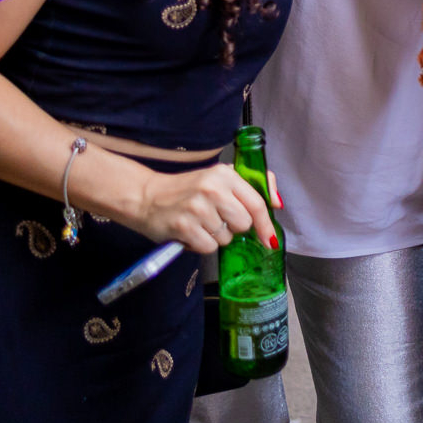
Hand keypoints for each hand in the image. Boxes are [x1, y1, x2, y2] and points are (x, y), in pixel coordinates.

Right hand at [130, 161, 276, 254]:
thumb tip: (277, 203)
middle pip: (244, 224)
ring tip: (200, 224)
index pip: (257, 203)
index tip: (270, 239)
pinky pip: (208, 248)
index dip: (266, 224)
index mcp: (225, 174)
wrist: (145, 196)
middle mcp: (212, 189)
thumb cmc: (187, 190)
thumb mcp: (219, 179)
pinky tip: (191, 233)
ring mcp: (197, 208)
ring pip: (226, 238)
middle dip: (234, 228)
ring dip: (215, 237)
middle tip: (217, 220)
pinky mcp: (183, 226)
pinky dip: (201, 245)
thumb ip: (251, 187)